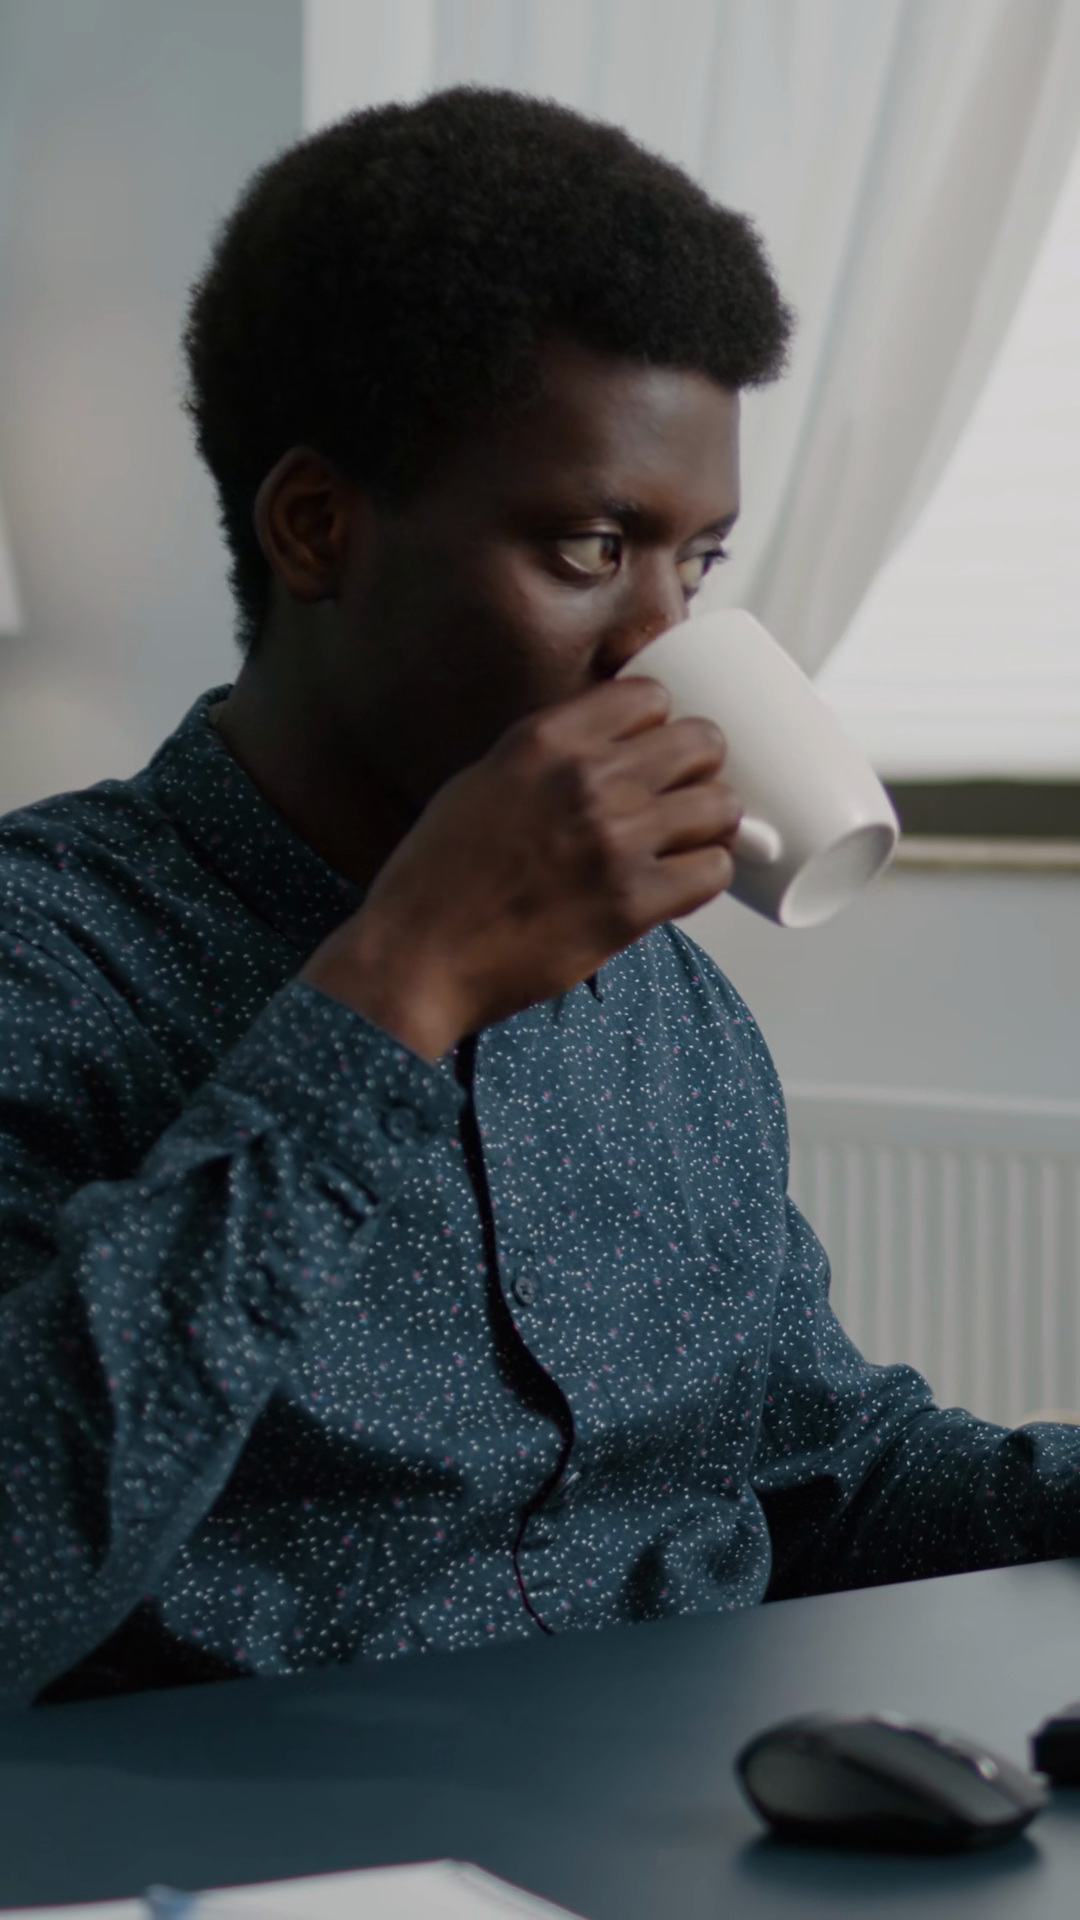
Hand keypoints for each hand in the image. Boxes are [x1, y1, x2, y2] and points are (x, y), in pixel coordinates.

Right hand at [299, 677, 741, 1058]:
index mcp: (546, 740)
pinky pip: (713, 872)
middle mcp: (587, 779)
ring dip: (714, 825)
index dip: (663, 723)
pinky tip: (682, 884)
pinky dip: (707, 877)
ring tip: (691, 843)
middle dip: (702, 768)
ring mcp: (615, 841)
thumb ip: (545, 759)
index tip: (658, 748)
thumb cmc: (437, 878)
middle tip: (686, 796)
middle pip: (702, 742)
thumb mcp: (482, 783)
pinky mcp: (632, 903)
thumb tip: (603, 751)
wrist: (415, 957)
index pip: (651, 696)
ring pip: (721, 806)